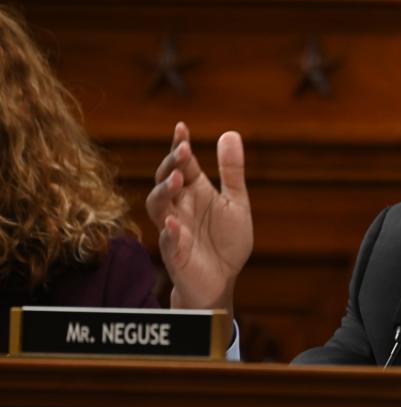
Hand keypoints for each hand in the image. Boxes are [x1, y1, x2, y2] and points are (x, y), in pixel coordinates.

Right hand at [146, 123, 252, 325]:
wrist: (223, 279)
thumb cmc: (225, 240)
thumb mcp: (236, 203)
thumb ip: (232, 171)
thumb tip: (230, 133)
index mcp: (195, 191)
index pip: (183, 164)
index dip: (180, 146)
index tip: (181, 128)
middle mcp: (180, 206)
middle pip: (166, 180)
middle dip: (171, 165)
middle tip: (182, 150)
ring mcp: (174, 229)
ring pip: (159, 207)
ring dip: (165, 192)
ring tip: (176, 180)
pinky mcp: (175, 253)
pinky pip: (167, 242)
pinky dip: (170, 233)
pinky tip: (175, 224)